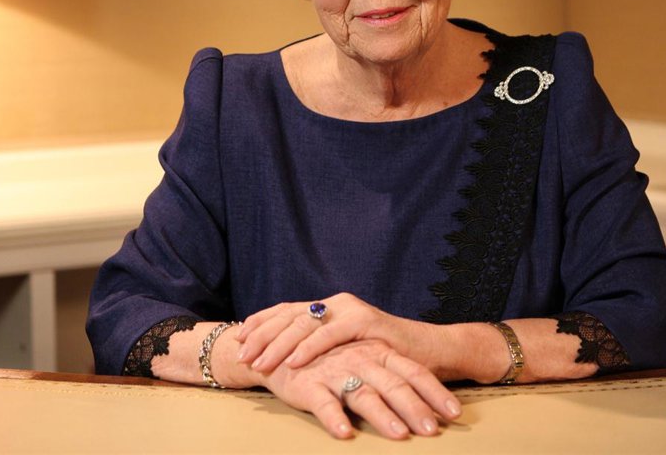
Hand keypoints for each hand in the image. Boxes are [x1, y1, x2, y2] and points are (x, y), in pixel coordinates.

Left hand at [236, 292, 420, 372]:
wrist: (427, 353)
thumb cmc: (383, 357)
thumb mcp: (344, 351)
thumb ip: (319, 348)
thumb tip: (283, 358)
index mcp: (328, 308)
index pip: (285, 310)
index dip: (259, 323)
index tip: (238, 340)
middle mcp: (336, 303)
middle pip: (289, 315)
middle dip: (261, 336)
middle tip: (242, 355)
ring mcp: (351, 310)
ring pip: (304, 323)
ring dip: (278, 344)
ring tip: (260, 363)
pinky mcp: (366, 321)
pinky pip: (330, 334)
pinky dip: (309, 348)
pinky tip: (293, 361)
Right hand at [260, 339, 460, 439]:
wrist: (283, 348)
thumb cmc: (333, 359)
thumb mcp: (367, 360)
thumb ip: (392, 377)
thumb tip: (427, 405)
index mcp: (379, 353)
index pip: (414, 371)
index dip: (435, 391)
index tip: (455, 412)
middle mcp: (362, 360)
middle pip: (394, 384)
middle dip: (416, 408)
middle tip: (433, 430)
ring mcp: (336, 371)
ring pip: (364, 395)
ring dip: (383, 416)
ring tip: (399, 435)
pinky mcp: (310, 385)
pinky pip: (323, 403)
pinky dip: (334, 418)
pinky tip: (345, 434)